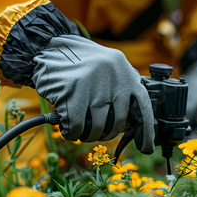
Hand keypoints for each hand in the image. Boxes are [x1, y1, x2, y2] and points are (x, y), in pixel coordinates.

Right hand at [32, 35, 154, 153]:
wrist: (50, 47)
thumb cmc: (81, 64)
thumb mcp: (108, 71)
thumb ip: (121, 90)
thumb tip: (131, 124)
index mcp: (126, 73)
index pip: (143, 107)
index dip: (146, 130)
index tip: (147, 148)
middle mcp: (115, 79)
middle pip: (118, 122)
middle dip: (106, 134)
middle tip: (97, 135)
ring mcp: (94, 85)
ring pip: (97, 127)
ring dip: (88, 135)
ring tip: (81, 132)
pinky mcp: (73, 92)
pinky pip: (77, 126)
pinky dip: (72, 133)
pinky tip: (68, 130)